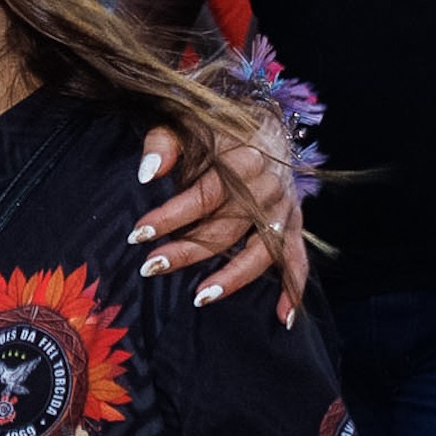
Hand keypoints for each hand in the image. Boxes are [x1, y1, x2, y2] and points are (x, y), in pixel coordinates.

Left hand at [130, 118, 306, 325]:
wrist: (265, 118)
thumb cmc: (214, 122)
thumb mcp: (184, 120)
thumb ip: (163, 143)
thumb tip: (146, 173)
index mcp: (240, 162)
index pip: (201, 197)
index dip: (169, 216)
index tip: (137, 234)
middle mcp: (266, 189)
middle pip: (225, 229)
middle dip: (186, 252)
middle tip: (150, 268)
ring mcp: (283, 208)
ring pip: (261, 252)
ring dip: (232, 278)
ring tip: (199, 297)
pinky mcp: (295, 221)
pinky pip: (299, 259)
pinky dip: (294, 288)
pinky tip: (282, 318)